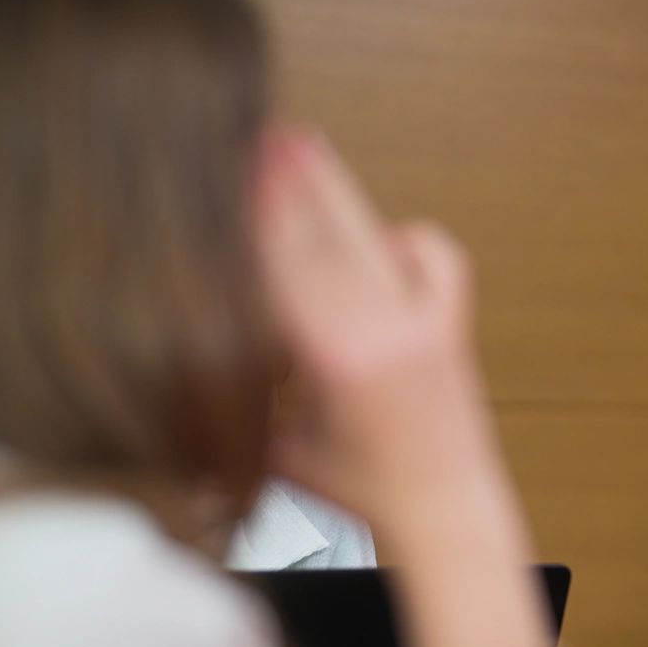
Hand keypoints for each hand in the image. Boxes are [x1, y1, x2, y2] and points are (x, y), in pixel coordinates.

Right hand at [251, 129, 500, 531]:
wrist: (446, 513)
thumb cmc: (361, 494)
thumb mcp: (278, 446)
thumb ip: (245, 388)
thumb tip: (195, 337)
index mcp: (339, 358)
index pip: (286, 264)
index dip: (258, 213)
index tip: (232, 168)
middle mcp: (389, 329)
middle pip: (329, 234)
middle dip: (292, 181)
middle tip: (261, 133)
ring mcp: (427, 320)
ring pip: (372, 236)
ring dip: (333, 193)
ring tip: (299, 148)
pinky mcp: (453, 322)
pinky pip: (429, 254)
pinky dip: (400, 238)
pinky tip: (373, 234)